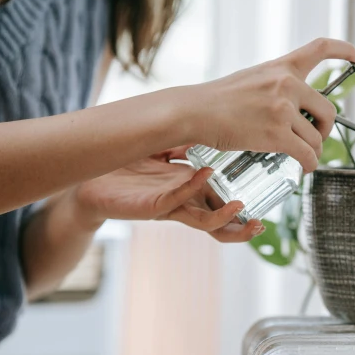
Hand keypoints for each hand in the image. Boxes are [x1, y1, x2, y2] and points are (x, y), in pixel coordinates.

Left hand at [73, 146, 264, 242]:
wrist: (88, 178)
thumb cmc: (125, 166)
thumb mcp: (163, 149)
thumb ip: (186, 142)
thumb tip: (210, 126)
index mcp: (192, 191)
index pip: (224, 205)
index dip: (245, 207)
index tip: (266, 201)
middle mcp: (185, 203)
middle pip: (220, 225)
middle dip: (241, 228)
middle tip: (259, 224)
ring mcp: (170, 207)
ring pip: (203, 223)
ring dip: (224, 219)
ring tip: (240, 208)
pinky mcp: (152, 206)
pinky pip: (177, 201)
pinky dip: (193, 187)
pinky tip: (206, 174)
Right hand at [182, 37, 354, 172]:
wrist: (195, 111)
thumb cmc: (219, 100)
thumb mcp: (253, 79)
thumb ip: (278, 87)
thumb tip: (299, 112)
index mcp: (282, 67)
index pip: (321, 48)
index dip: (346, 52)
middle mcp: (287, 83)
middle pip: (329, 110)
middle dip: (326, 129)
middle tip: (315, 138)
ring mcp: (283, 108)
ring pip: (316, 138)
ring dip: (312, 151)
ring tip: (301, 156)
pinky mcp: (276, 133)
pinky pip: (307, 154)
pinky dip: (309, 165)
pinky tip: (304, 168)